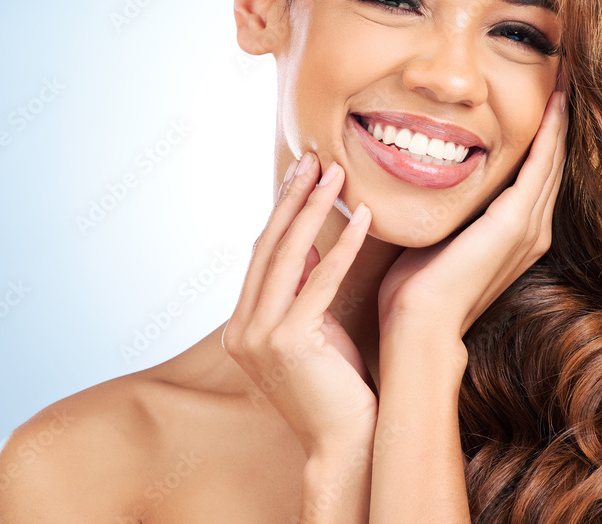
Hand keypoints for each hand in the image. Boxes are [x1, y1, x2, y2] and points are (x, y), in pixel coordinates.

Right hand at [222, 155, 377, 457]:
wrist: (345, 442)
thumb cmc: (336, 386)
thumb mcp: (314, 327)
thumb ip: (303, 288)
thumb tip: (310, 242)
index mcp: (241, 325)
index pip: (263, 254)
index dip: (282, 210)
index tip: (301, 173)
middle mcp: (241, 329)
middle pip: (269, 247)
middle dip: (292, 198)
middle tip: (314, 158)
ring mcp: (259, 337)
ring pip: (288, 257)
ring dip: (314, 210)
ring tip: (336, 174)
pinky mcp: (288, 342)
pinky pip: (319, 282)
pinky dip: (342, 246)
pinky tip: (360, 218)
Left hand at [377, 88, 568, 341]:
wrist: (419, 324)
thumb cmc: (417, 287)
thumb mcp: (439, 236)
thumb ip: (449, 210)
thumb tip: (427, 177)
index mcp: (515, 234)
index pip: (536, 173)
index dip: (544, 134)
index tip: (545, 96)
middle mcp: (532, 230)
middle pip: (553, 161)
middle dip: (559, 118)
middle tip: (566, 75)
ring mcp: (528, 227)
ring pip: (552, 158)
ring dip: (560, 117)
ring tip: (565, 79)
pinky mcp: (517, 223)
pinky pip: (540, 165)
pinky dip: (550, 132)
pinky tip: (555, 102)